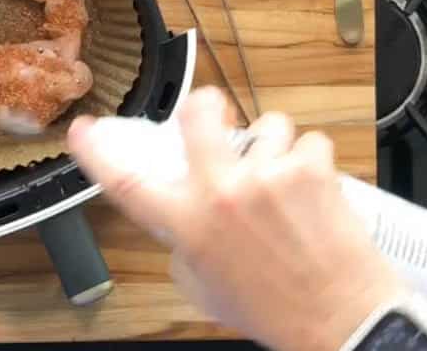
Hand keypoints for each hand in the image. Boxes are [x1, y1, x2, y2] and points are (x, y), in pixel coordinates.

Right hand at [69, 87, 403, 350]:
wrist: (342, 321)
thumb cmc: (276, 310)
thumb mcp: (204, 286)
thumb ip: (184, 241)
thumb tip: (184, 208)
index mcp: (189, 225)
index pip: (126, 181)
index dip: (97, 152)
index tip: (84, 131)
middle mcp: (223, 192)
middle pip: (198, 114)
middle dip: (205, 106)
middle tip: (212, 114)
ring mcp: (267, 175)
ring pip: (266, 125)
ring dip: (272, 146)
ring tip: (281, 178)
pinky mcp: (310, 168)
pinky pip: (307, 142)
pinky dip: (310, 161)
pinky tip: (312, 190)